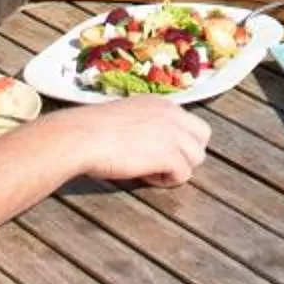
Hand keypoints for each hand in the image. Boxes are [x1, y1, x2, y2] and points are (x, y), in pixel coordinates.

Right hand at [56, 97, 208, 185]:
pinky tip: (146, 177)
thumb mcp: (126, 116)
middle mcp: (173, 114)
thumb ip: (145, 123)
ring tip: (151, 171)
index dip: (177, 141)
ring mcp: (173, 134)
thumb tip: (150, 142)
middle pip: (201, 138)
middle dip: (186, 153)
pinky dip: (167, 181)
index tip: (154, 150)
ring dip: (177, 168)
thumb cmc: (92, 129)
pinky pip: (184, 174)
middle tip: (161, 163)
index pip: (190, 123)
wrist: (82, 136)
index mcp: (162, 103)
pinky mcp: (169, 155)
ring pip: (197, 157)